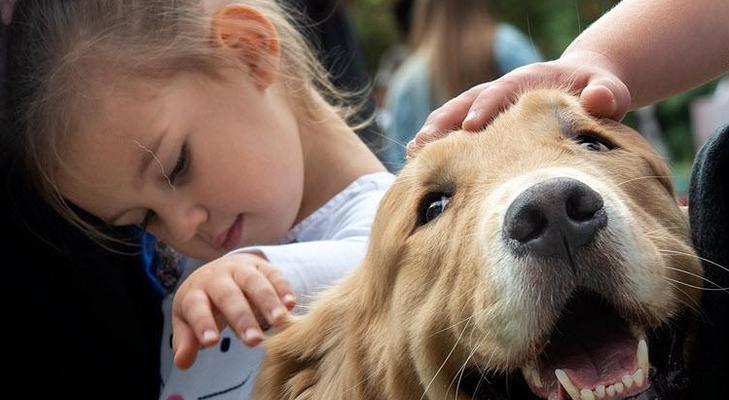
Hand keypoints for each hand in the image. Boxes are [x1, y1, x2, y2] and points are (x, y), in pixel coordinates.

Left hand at [171, 252, 295, 368]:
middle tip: (253, 341)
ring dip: (267, 301)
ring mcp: (241, 268)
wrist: (220, 270)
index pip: (196, 307)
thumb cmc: (204, 303)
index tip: (212, 342)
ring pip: (254, 282)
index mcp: (195, 291)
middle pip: (228, 295)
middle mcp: (217, 276)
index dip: (203, 323)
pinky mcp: (262, 266)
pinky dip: (283, 288)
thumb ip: (187, 340)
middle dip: (241, 317)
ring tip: (279, 322)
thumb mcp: (188, 320)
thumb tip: (182, 362)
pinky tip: (291, 304)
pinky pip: (274, 274)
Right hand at [407, 51, 630, 156]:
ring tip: (412, 153)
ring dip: (434, 132)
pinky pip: (457, 132)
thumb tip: (600, 99)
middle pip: (466, 101)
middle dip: (445, 120)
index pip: (502, 91)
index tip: (472, 127)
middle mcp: (502, 90)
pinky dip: (439, 145)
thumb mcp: (611, 89)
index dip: (487, 107)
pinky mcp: (486, 123)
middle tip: (424, 142)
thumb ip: (608, 92)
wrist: (586, 86)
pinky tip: (420, 165)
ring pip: (455, 115)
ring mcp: (490, 106)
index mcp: (528, 81)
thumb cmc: (599, 92)